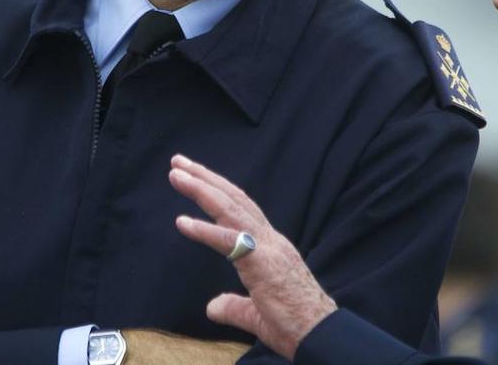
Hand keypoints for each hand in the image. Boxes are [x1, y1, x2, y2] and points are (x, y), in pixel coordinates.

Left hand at [169, 154, 336, 360]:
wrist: (321, 334)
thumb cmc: (296, 325)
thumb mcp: (255, 316)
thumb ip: (233, 306)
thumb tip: (213, 306)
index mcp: (270, 247)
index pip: (241, 210)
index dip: (217, 191)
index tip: (193, 177)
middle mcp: (270, 240)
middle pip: (234, 200)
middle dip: (205, 178)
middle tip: (178, 162)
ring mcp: (268, 249)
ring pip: (231, 210)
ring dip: (201, 190)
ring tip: (176, 175)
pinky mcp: (264, 264)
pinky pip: (231, 242)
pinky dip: (205, 230)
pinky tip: (182, 221)